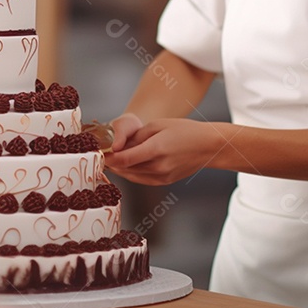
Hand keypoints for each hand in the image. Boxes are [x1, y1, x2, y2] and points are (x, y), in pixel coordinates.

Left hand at [104, 118, 221, 185]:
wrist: (208, 147)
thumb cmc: (184, 130)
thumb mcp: (159, 125)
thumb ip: (137, 137)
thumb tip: (118, 145)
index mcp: (157, 149)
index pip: (125, 159)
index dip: (108, 158)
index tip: (98, 153)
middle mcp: (158, 166)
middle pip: (125, 169)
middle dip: (111, 162)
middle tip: (99, 155)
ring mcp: (162, 176)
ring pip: (131, 176)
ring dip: (119, 169)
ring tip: (109, 159)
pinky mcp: (164, 181)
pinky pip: (140, 179)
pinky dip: (130, 172)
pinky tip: (124, 165)